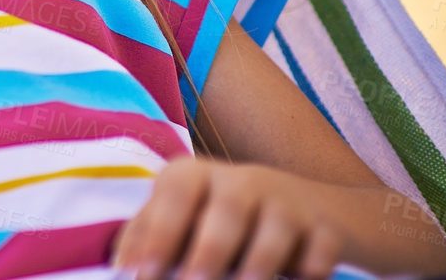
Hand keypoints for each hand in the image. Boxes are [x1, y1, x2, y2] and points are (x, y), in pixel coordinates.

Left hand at [109, 155, 346, 279]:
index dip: (158, 234)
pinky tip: (301, 278)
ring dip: (258, 266)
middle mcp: (242, 180)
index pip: (174, 195)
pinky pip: (320, 251)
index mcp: (194, 175)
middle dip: (208, 253)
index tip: (141, 274)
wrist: (302, 207)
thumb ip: (145, 237)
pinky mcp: (325, 228)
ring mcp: (288, 202)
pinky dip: (311, 269)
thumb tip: (119, 268)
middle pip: (226, 210)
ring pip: (275, 231)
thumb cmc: (214, 219)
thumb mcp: (178, 218)